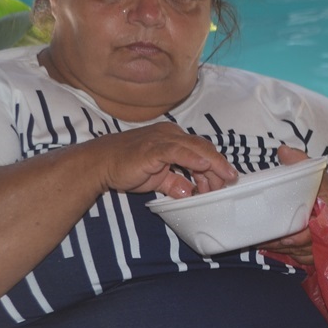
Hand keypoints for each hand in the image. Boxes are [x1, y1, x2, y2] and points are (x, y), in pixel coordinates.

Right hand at [92, 123, 236, 196]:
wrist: (99, 164)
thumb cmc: (127, 168)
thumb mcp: (158, 179)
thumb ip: (176, 184)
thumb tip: (191, 193)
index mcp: (173, 139)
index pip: (201, 150)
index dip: (215, 166)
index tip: (224, 182)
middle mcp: (170, 135)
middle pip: (203, 148)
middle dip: (218, 166)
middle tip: (228, 183)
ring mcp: (161, 139)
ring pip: (194, 148)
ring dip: (211, 164)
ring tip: (223, 178)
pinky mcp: (152, 147)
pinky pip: (177, 151)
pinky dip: (192, 158)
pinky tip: (203, 166)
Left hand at [254, 146, 327, 264]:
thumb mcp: (319, 173)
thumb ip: (301, 162)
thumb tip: (282, 151)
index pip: (314, 225)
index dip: (297, 234)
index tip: (281, 235)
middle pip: (305, 243)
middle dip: (283, 243)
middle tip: (261, 240)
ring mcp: (326, 242)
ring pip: (303, 253)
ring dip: (283, 251)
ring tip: (261, 244)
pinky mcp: (320, 250)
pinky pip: (305, 259)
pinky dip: (290, 256)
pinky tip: (273, 250)